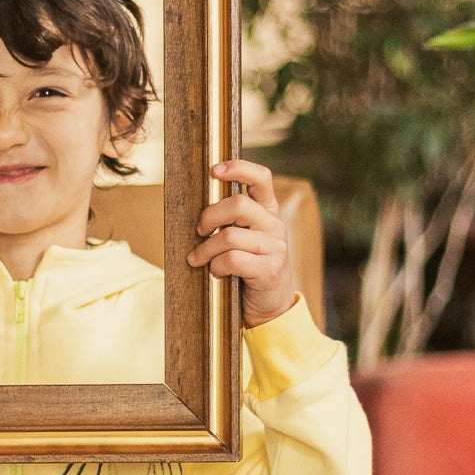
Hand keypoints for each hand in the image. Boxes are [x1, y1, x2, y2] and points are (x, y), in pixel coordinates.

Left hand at [187, 159, 295, 327]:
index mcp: (268, 210)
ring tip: (199, 259)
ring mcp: (275, 247)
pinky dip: (216, 266)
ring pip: (229, 237)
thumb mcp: (243, 238)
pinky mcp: (269, 270)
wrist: (269, 306)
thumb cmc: (247, 267)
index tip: (214, 170)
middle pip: (237, 205)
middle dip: (209, 217)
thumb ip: (231, 220)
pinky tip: (216, 272)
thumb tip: (199, 207)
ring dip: (206, 250)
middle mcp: (275, 225)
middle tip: (199, 231)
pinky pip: (231, 260)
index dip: (238, 169)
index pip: (261, 177)